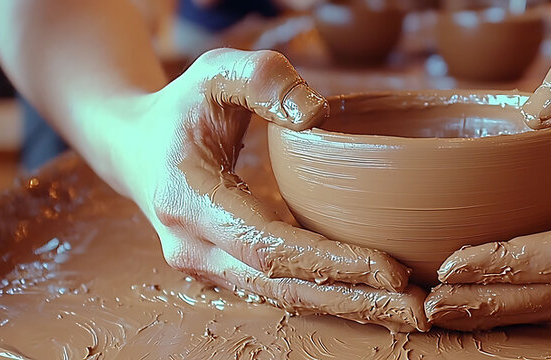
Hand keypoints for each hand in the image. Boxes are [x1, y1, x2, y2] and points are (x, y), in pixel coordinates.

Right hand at [106, 48, 427, 331]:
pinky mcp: (226, 271)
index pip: (268, 247)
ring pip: (284, 298)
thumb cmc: (180, 107)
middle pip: (282, 288)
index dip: (331, 262)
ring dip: (348, 307)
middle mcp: (193, 248)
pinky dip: (330, 296)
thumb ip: (261, 78)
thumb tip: (316, 114)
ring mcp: (207, 266)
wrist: (133, 147)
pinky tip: (376, 298)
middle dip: (353, 300)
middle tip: (417, 308)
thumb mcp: (213, 73)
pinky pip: (282, 290)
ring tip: (409, 311)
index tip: (390, 269)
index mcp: (187, 201)